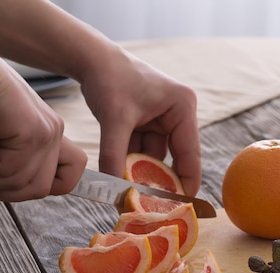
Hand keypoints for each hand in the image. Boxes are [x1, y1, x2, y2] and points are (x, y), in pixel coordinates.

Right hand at [0, 64, 86, 200]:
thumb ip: (4, 166)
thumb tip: (1, 188)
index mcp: (49, 135)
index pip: (68, 178)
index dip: (39, 189)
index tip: (7, 183)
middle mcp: (54, 134)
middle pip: (40, 189)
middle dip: (2, 189)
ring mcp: (47, 133)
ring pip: (20, 183)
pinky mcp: (33, 133)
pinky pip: (7, 170)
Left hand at [78, 48, 201, 195]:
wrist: (90, 59)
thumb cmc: (109, 79)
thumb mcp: (114, 120)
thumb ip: (115, 156)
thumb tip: (116, 190)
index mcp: (182, 107)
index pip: (190, 153)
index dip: (187, 182)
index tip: (184, 207)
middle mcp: (178, 114)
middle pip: (174, 157)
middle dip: (160, 180)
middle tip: (153, 207)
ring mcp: (163, 119)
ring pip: (155, 156)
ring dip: (142, 173)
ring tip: (132, 196)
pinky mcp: (147, 122)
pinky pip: (142, 149)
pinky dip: (131, 163)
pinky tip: (121, 179)